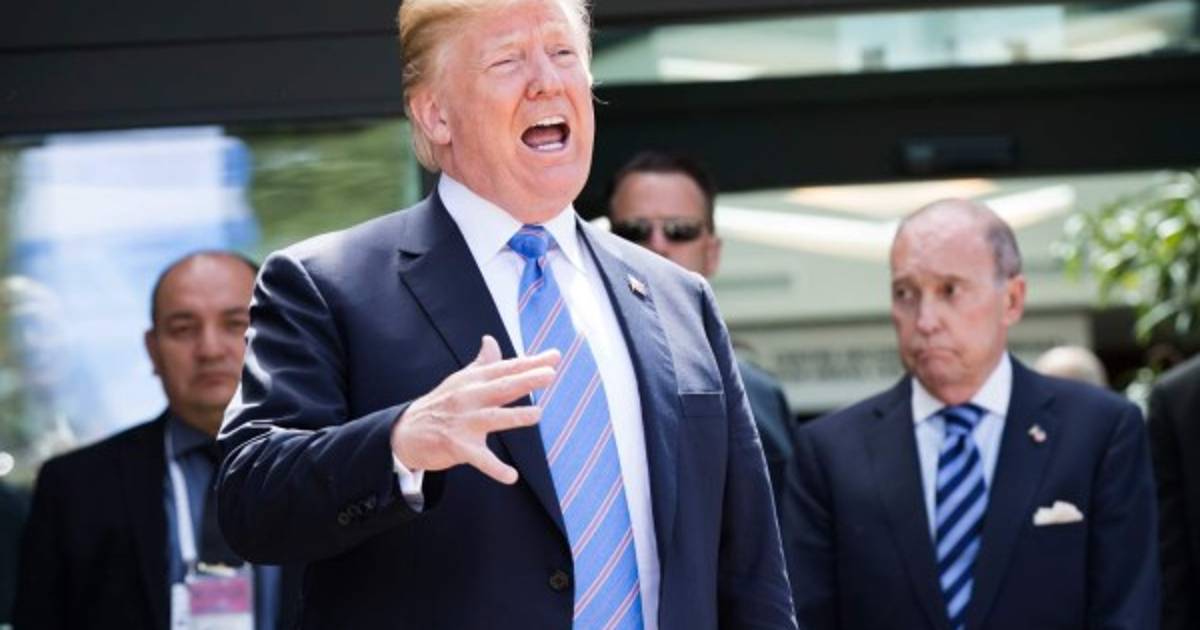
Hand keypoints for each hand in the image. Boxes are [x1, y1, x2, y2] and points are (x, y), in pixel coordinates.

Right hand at [390, 335, 558, 483]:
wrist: (405, 433)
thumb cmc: (440, 404)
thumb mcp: (460, 381)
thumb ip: (482, 363)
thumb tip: (491, 340)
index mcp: (472, 380)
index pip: (506, 369)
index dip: (531, 363)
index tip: (555, 357)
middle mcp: (468, 398)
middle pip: (501, 388)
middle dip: (526, 381)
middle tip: (549, 375)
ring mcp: (463, 422)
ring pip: (492, 418)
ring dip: (515, 416)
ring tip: (538, 414)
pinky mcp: (456, 446)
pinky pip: (480, 459)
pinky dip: (496, 468)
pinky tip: (511, 476)